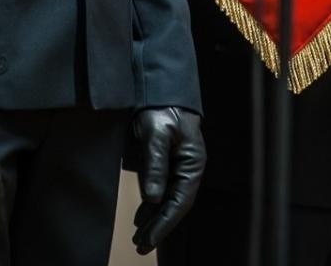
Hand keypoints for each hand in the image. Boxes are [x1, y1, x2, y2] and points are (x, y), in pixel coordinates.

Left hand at [131, 107, 205, 254]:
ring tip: (139, 237)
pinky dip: (152, 205)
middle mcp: (188, 167)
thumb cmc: (161, 105)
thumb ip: (154, 164)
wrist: (161, 84)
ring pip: (168, 199)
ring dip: (154, 219)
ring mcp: (178, 164)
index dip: (164, 224)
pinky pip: (162, 188)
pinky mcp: (168, 160)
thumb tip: (153, 199)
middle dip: (158, 227)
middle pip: (175, 205)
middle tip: (140, 245)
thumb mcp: (156, 132)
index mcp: (192, 163)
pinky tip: (142, 216)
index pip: (179, 203)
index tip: (147, 240)